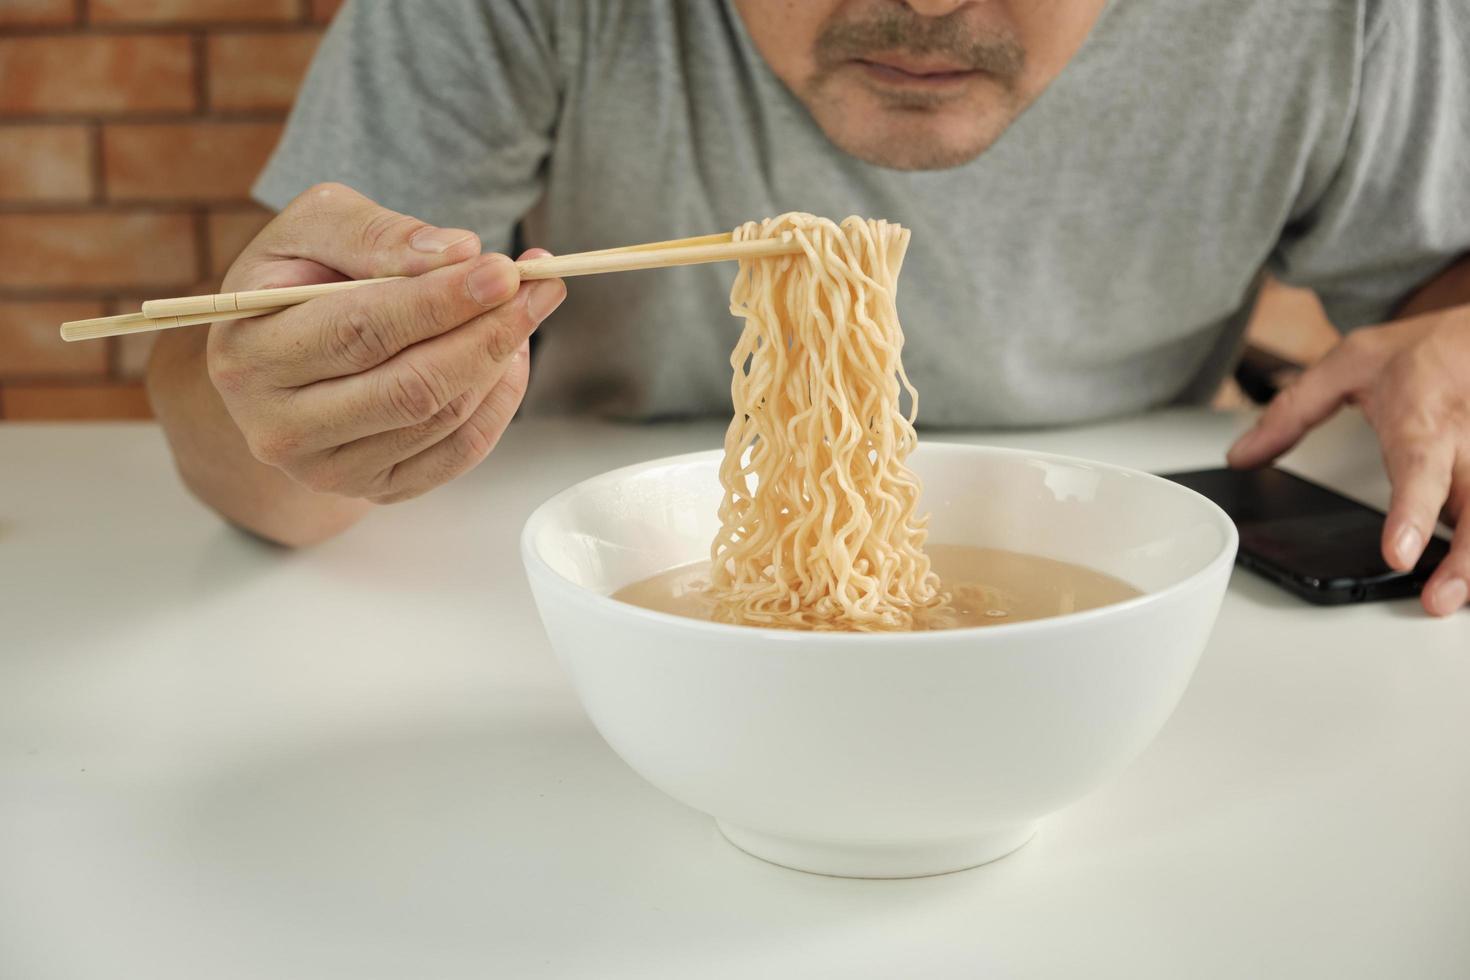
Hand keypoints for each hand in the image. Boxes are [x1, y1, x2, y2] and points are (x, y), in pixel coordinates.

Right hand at [206, 183, 564, 503]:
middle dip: (486, 332)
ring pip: (442, 420)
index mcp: (251, 355)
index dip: (440, 301)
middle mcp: (281, 428)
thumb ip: (375, 234)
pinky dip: (499, 401)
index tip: (503, 271)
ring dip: (499, 360)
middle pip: (410, 387)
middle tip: (539, 287)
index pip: (361, 330)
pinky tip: (508, 354)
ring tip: (522, 308)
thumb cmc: (298, 280)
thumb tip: (455, 253)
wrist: (280, 355)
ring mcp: (329, 470)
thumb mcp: (314, 228)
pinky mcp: (376, 490)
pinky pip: (459, 453)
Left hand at [1227, 308, 1469, 615]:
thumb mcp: (1347, 363)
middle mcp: (1467, 439)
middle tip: (1439, 599)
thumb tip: (1243, 456)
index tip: (1400, 555)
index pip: (1417, 468)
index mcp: (1421, 415)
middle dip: (1465, 559)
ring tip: (1456, 597)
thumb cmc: (1424, 349)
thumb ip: (1292, 412)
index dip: (1412, 513)